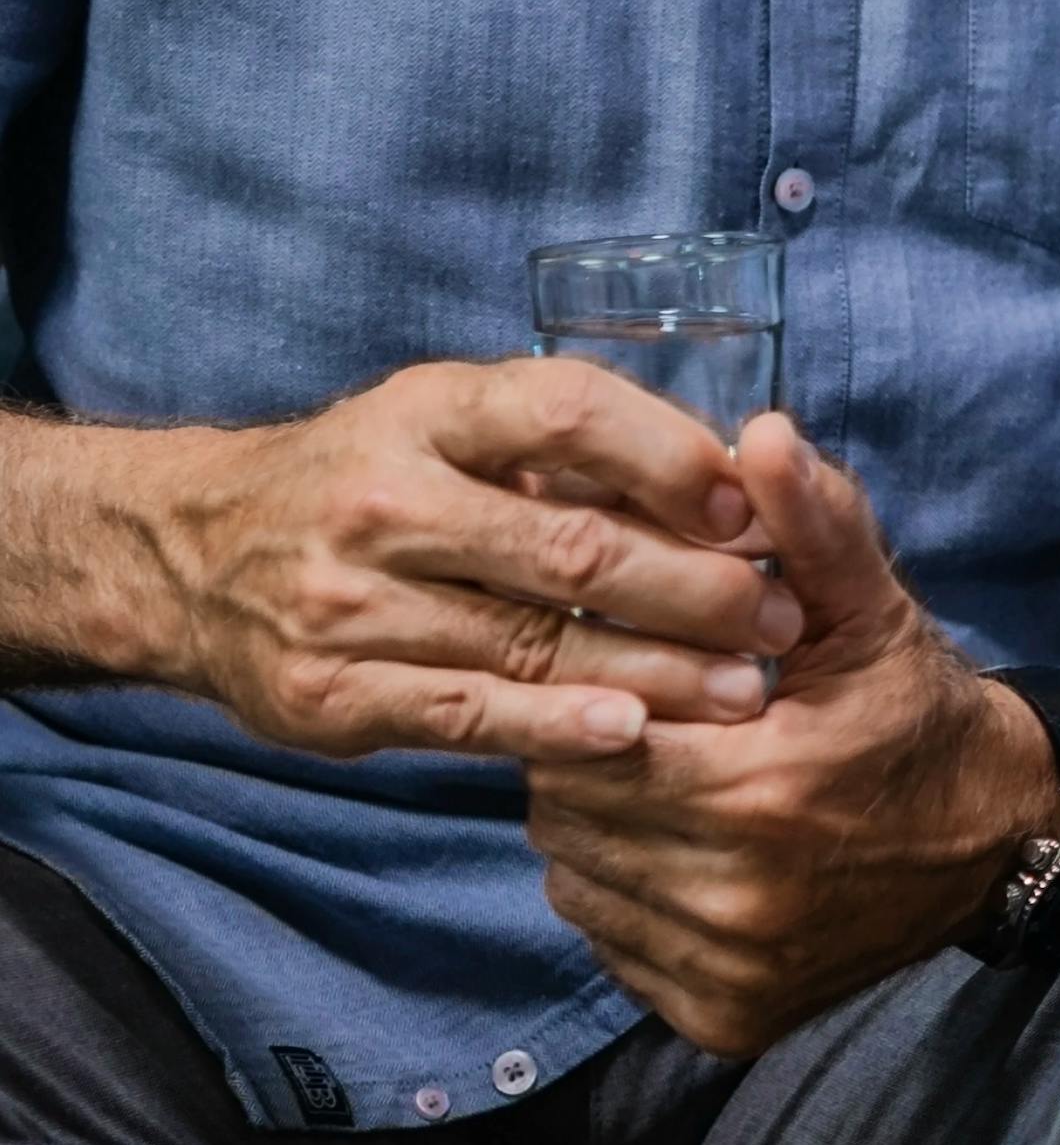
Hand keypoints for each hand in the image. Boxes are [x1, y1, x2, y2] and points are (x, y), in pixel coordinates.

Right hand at [150, 361, 798, 763]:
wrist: (193, 555)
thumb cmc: (371, 476)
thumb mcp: (454, 422)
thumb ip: (573, 445)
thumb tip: (736, 474)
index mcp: (431, 411)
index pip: (569, 414)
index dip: (673, 459)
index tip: (756, 506)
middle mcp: (384, 500)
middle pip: (571, 544)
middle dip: (697, 586)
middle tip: (782, 618)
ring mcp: (347, 603)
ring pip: (534, 639)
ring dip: (657, 669)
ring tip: (747, 688)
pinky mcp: (328, 694)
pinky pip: (467, 713)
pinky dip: (558, 724)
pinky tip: (633, 733)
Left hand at [526, 412, 1056, 1055]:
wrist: (998, 839)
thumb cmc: (917, 711)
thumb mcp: (872, 610)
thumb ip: (810, 526)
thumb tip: (759, 434)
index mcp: (762, 787)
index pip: (595, 733)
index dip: (602, 693)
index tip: (637, 671)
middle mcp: (735, 894)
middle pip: (571, 809)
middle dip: (595, 754)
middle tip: (649, 719)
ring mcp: (726, 967)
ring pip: (577, 879)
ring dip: (601, 826)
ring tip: (666, 781)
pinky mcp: (720, 1019)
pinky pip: (612, 944)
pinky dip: (627, 894)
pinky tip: (684, 850)